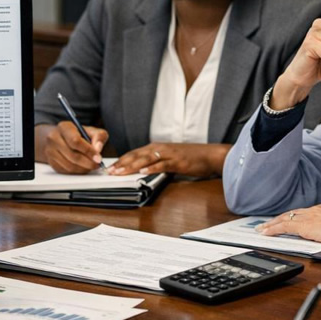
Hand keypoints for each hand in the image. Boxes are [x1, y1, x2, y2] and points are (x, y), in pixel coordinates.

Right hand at [40, 121, 108, 173]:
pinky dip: (77, 171)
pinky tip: (83, 167)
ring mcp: (50, 151)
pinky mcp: (51, 162)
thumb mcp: (90, 130)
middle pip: (73, 156)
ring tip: (91, 165)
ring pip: (69, 166)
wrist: (59, 137)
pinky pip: (66, 171)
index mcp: (64, 127)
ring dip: (83, 169)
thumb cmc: (76, 134)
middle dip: (88, 163)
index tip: (98, 158)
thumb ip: (98, 136)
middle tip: (97, 164)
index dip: (88, 151)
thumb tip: (98, 149)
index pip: (75, 141)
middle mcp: (54, 138)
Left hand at [108, 143, 229, 177]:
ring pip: (146, 159)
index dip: (122, 160)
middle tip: (109, 171)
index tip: (110, 167)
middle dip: (122, 163)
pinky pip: (162, 165)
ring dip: (132, 166)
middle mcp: (161, 148)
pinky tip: (143, 172)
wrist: (210, 155)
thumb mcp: (170, 158)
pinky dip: (152, 168)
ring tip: (120, 172)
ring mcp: (169, 154)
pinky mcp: (177, 161)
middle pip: (137, 155)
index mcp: (157, 147)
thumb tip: (143, 171)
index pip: (135, 153)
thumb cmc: (191, 158)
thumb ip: (157, 163)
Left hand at [257, 204, 320, 243]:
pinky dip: (273, 229)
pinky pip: (283, 227)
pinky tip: (266, 233)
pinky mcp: (303, 226)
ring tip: (261, 229)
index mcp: (320, 210)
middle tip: (265, 224)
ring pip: (283, 219)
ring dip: (271, 224)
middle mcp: (311, 211)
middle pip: (289, 214)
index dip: (289, 217)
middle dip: (277, 220)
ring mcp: (307, 217)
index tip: (282, 220)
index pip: (300, 213)